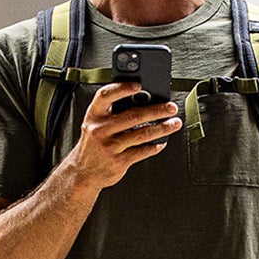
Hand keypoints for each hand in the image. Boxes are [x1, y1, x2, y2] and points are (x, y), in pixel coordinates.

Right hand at [63, 84, 180, 194]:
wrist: (83, 173)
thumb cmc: (93, 145)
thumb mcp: (95, 124)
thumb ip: (112, 112)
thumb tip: (142, 100)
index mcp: (93, 116)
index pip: (106, 96)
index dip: (122, 88)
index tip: (138, 85)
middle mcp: (100, 130)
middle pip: (133, 116)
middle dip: (156, 111)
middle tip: (170, 107)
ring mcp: (110, 146)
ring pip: (142, 134)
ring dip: (162, 128)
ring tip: (174, 123)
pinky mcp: (119, 161)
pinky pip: (142, 151)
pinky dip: (155, 146)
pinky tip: (161, 142)